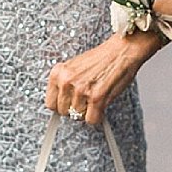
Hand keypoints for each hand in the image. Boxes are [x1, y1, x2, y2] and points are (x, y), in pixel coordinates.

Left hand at [45, 31, 163, 125]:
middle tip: (86, 101)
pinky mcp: (96, 97)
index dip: (62, 106)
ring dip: (88, 112)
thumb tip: (61, 102)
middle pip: (63, 112)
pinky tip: (101, 104)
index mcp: (58, 73)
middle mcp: (66, 81)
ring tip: (95, 98)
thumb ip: (65, 84)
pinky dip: (97, 116)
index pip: (50, 103)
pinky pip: (91, 120)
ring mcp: (80, 90)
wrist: (120, 51)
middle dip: (75, 110)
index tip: (69, 104)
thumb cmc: (101, 59)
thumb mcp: (73, 68)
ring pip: (78, 117)